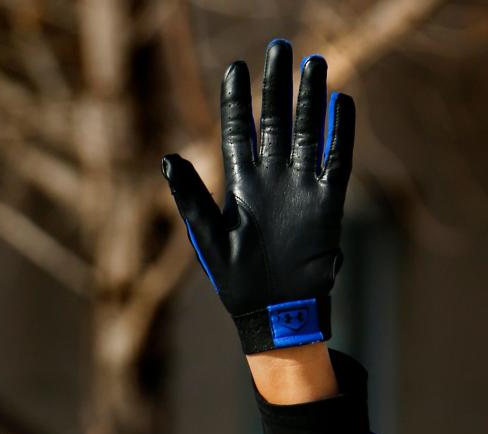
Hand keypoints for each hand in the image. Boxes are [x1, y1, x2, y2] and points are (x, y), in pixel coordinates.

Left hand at [162, 39, 354, 354]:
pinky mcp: (326, 202)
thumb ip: (191, 198)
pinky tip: (341, 103)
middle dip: (276, 85)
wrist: (275, 313)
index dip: (236, 99)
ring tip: (314, 62)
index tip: (235, 67)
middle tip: (279, 46)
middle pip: (274, 120)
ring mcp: (299, 187)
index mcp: (239, 185)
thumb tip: (166, 159)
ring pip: (306, 130)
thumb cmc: (236, 282)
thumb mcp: (209, 239)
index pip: (237, 131)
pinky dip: (340, 132)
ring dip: (310, 98)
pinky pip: (335, 159)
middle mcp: (270, 179)